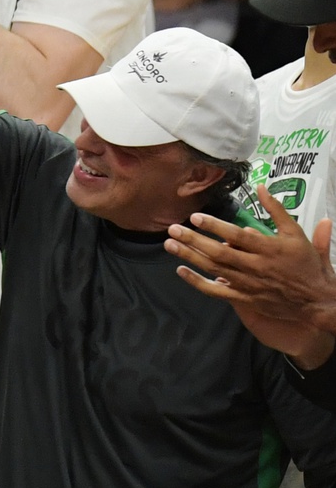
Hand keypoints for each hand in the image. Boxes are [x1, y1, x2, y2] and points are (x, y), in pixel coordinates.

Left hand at [167, 186, 335, 366]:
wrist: (316, 300)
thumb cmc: (306, 264)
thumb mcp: (297, 233)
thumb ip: (277, 210)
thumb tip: (260, 188)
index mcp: (270, 249)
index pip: (238, 236)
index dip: (216, 226)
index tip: (196, 217)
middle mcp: (256, 267)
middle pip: (220, 253)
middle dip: (194, 241)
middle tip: (173, 229)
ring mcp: (248, 284)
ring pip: (214, 270)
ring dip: (190, 257)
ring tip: (170, 244)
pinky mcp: (244, 298)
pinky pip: (216, 291)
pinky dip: (197, 282)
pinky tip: (180, 271)